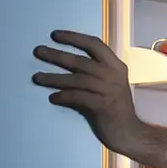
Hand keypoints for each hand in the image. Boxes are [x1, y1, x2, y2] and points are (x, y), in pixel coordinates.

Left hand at [32, 30, 144, 153]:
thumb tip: (70, 62)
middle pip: (80, 61)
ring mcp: (107, 90)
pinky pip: (76, 97)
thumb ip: (98, 71)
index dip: (74, 38)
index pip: (94, 45)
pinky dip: (63, 96)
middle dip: (57, 55)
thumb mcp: (113, 83)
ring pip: (75, 79)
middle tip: (38, 51)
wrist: (129, 132)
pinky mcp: (101, 106)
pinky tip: (53, 97)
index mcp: (116, 66)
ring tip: (37, 77)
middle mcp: (113, 75)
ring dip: (53, 78)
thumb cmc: (117, 107)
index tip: (55, 35)